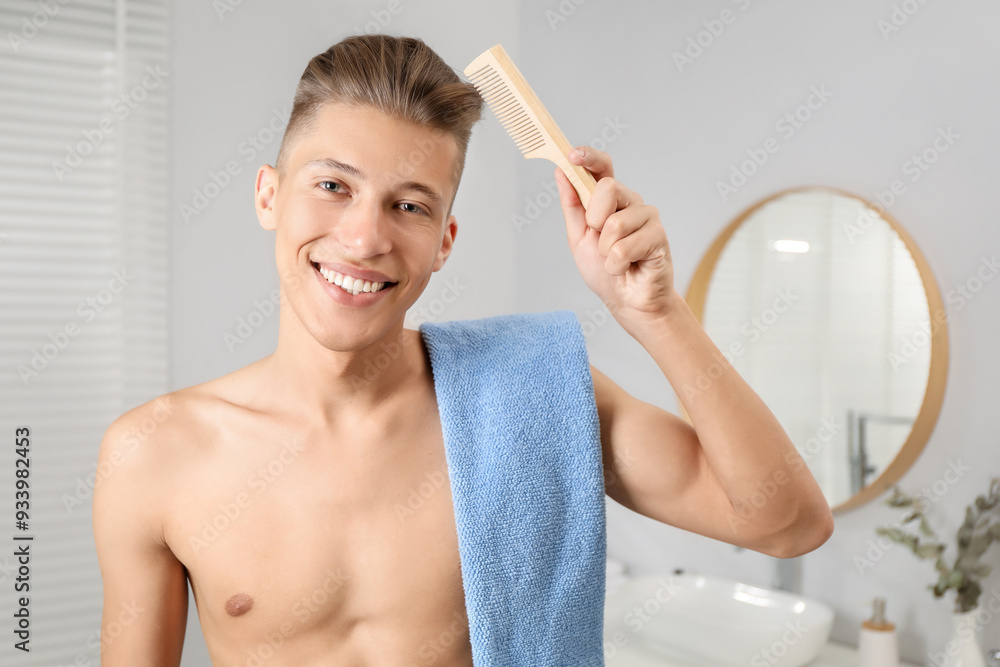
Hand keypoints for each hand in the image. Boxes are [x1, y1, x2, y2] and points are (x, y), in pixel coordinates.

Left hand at [554, 146, 677, 324]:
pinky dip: (617, 264)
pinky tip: (627, 268)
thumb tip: (561, 173)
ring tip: (615, 260)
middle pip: (609, 187)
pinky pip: (626, 246)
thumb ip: (572, 206)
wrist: (627, 301)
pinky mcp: (658, 236)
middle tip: (600, 239)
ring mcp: (647, 217)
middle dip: (595, 219)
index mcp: (609, 200)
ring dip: (606, 251)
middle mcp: (630, 202)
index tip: (572, 155)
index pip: (603, 167)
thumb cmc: (605, 270)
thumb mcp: (578, 238)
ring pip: (615, 223)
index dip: (589, 157)